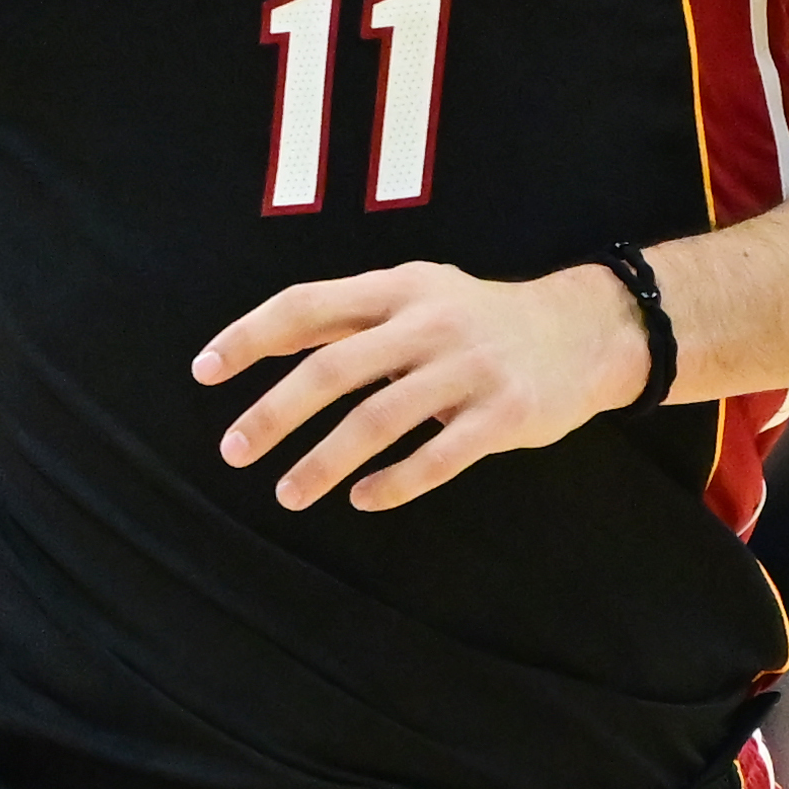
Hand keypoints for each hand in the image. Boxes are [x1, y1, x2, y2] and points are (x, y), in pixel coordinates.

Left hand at [193, 261, 648, 511]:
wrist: (584, 331)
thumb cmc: (480, 319)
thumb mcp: (418, 295)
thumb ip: (352, 318)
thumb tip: (270, 339)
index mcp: (399, 288)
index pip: (307, 305)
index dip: (250, 336)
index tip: (204, 370)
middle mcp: (429, 323)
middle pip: (333, 369)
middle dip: (274, 413)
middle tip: (233, 450)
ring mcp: (468, 369)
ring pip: (378, 420)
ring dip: (324, 462)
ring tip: (288, 494)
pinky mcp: (503, 414)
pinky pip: (438, 457)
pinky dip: (395, 482)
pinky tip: (364, 499)